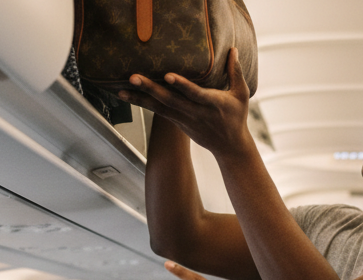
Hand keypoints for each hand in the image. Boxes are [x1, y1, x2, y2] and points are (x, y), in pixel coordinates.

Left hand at [119, 48, 253, 156]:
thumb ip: (236, 72)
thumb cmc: (236, 117)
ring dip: (140, 99)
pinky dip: (143, 104)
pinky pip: (158, 112)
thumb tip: (233, 49)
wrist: (230, 147)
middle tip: (133, 78)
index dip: (182, 86)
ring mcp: (184, 120)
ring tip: (121, 91)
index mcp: (212, 104)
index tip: (168, 76)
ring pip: (160, 109)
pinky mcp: (178, 123)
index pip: (195, 94)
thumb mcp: (241, 95)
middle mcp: (195, 113)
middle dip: (151, 89)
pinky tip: (128, 96)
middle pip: (171, 101)